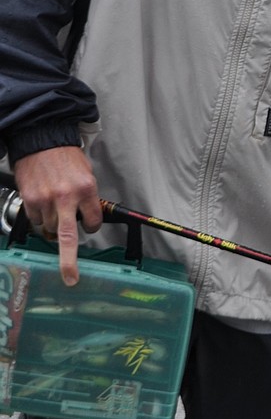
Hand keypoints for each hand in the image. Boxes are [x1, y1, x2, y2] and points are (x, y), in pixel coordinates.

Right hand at [14, 147, 101, 285]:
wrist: (41, 141)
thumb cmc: (66, 157)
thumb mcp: (86, 174)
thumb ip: (87, 197)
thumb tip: (87, 217)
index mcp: (86, 189)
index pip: (93, 221)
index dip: (91, 224)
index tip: (89, 224)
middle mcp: (66, 197)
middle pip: (67, 236)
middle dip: (68, 261)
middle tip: (70, 277)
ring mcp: (46, 200)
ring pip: (50, 229)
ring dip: (53, 226)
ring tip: (54, 208)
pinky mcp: (30, 200)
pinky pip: (36, 220)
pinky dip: (40, 217)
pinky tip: (43, 203)